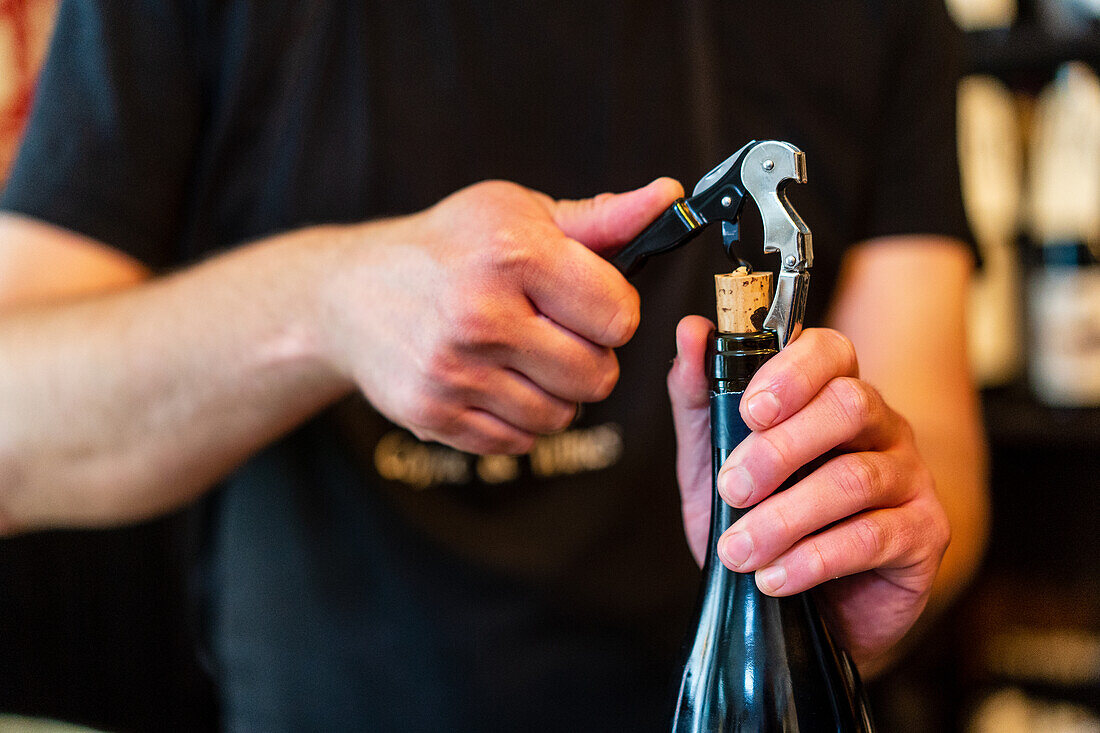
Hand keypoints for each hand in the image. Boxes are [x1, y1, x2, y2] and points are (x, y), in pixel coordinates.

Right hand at [320, 178, 682, 454]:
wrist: (349, 293)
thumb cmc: (447, 247)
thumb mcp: (517, 213)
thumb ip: (600, 219)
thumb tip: (670, 199)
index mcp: (512, 255)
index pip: (619, 317)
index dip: (614, 312)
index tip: (589, 302)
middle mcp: (481, 316)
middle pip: (596, 376)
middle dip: (589, 358)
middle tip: (556, 333)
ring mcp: (454, 372)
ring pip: (560, 416)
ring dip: (554, 393)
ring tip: (523, 357)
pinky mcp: (434, 414)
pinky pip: (517, 442)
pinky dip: (516, 419)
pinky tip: (494, 382)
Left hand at [668, 318, 950, 665]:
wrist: (807, 601)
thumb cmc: (763, 516)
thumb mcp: (714, 459)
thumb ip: (700, 398)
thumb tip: (690, 331)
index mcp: (832, 392)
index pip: (829, 351)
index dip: (791, 373)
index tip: (749, 410)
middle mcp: (880, 425)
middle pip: (848, 406)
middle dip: (780, 449)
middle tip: (732, 488)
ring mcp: (910, 476)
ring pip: (855, 477)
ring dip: (784, 517)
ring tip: (738, 550)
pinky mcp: (924, 534)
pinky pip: (872, 537)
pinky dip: (813, 559)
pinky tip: (775, 577)